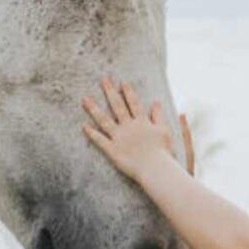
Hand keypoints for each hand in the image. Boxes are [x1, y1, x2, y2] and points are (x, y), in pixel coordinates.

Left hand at [82, 77, 196, 182]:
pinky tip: (83, 125)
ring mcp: (119, 138)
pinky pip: (100, 140)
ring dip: (94, 109)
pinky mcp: (113, 150)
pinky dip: (91, 133)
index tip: (121, 81)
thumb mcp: (164, 131)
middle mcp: (129, 127)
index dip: (128, 92)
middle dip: (110, 91)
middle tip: (103, 79)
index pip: (133, 103)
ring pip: (104, 120)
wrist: (156, 169)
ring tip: (84, 99)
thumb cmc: (163, 152)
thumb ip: (158, 116)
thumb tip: (156, 102)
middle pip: (117, 106)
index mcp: (142, 122)